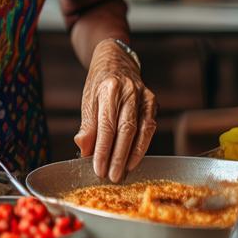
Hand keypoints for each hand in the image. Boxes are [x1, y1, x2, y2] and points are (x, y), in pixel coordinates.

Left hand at [74, 39, 156, 181]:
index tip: (98, 168)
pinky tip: (135, 159)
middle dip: (118, 157)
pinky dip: (143, 146)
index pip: (106, 125)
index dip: (103, 149)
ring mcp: (144, 96)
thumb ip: (87, 126)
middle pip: (125, 130)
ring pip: (141, 130)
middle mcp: (129, 91)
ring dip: (132, 155)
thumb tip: (84, 149)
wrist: (116, 61)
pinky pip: (150, 127)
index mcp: (109, 89)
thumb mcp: (88, 100)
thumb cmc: (99, 83)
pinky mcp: (153, 101)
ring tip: (123, 172)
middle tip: (111, 176)